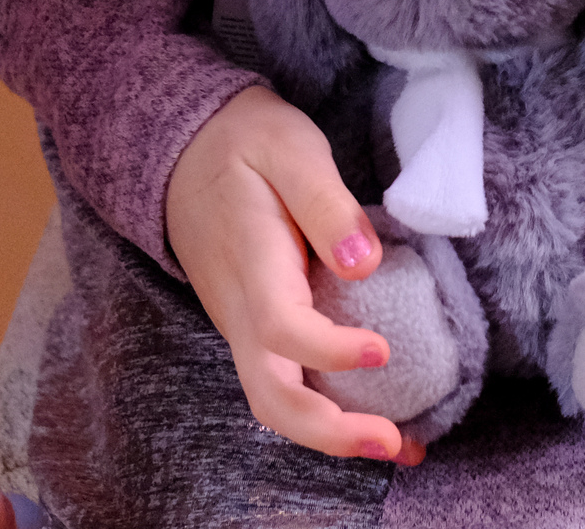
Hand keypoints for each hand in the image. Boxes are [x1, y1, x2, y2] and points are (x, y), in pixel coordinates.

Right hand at [164, 85, 424, 465]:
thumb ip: (325, 201)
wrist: (184, 148)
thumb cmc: (244, 142)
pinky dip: (325, 408)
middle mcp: (241, 309)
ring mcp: (244, 323)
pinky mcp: (256, 325)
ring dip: (331, 433)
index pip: (283, 328)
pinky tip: (373, 410)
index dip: (330, 350)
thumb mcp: (289, 148)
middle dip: (330, 432)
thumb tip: (363, 264)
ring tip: (400, 444)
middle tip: (395, 443)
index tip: (382, 350)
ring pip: (275, 400)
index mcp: (251, 263)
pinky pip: (284, 380)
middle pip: (271, 396)